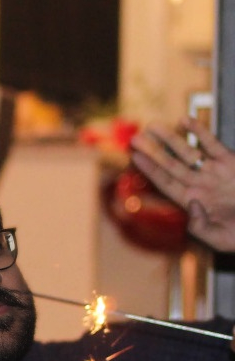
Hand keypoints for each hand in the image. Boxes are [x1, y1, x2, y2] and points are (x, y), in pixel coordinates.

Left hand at [131, 118, 234, 252]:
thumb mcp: (218, 238)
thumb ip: (200, 226)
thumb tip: (192, 204)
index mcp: (191, 201)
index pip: (165, 183)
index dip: (150, 170)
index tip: (135, 157)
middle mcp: (199, 184)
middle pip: (171, 165)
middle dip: (153, 152)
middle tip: (135, 139)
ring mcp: (214, 172)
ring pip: (188, 152)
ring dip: (171, 139)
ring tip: (153, 127)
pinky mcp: (231, 162)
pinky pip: (212, 145)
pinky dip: (200, 133)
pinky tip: (185, 121)